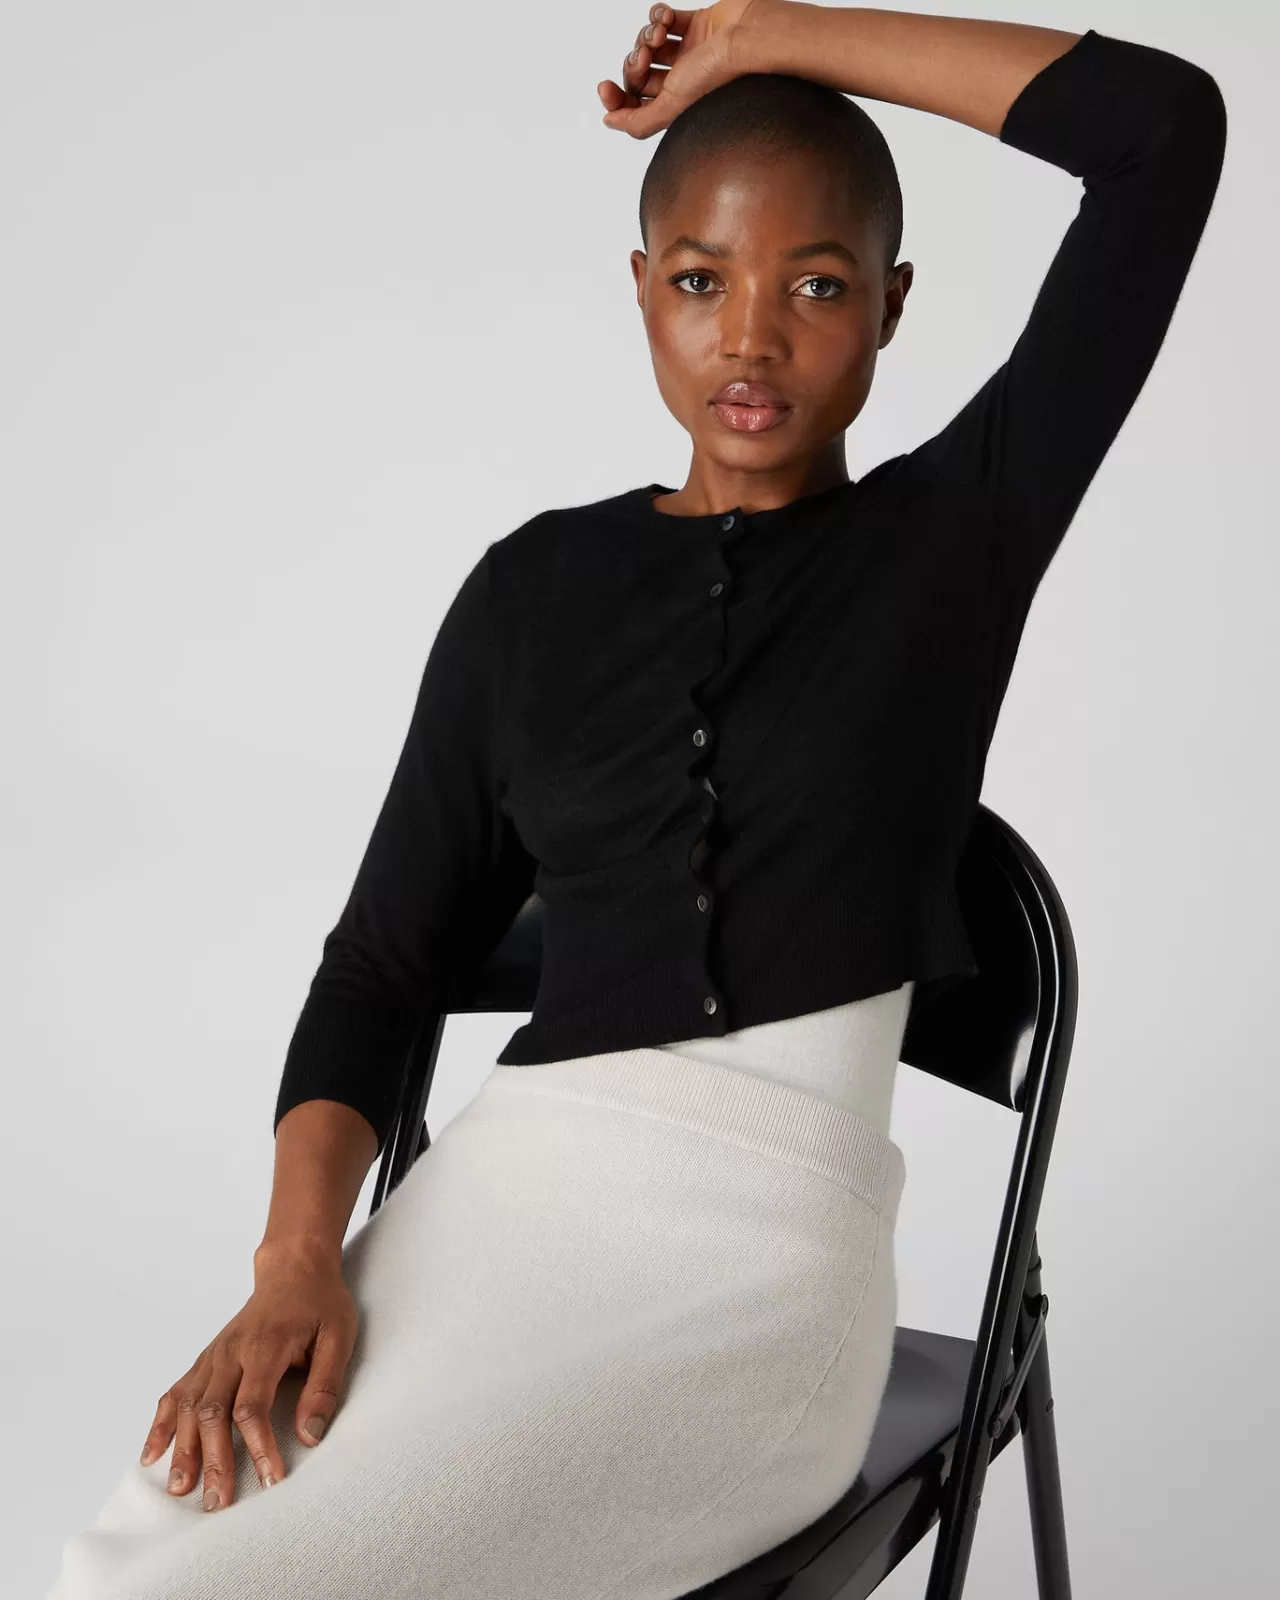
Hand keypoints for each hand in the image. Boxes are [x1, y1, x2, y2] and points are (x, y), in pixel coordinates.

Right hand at [137, 1241, 358, 1510]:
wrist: (294, 1268)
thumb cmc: (320, 1304)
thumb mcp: (338, 1337)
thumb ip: (324, 1386)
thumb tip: (310, 1436)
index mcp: (266, 1346)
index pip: (253, 1405)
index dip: (258, 1446)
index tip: (270, 1480)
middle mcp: (232, 1352)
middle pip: (214, 1412)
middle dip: (214, 1460)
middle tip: (218, 1502)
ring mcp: (214, 1355)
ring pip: (191, 1406)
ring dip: (183, 1449)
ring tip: (181, 1489)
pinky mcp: (206, 1359)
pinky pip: (176, 1392)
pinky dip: (162, 1423)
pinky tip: (152, 1454)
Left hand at [597, 1, 774, 139]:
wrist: (748, 36)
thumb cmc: (719, 73)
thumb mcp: (671, 108)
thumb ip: (638, 122)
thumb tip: (609, 122)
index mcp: (677, 106)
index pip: (636, 105)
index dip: (616, 98)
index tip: (604, 88)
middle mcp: (683, 81)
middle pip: (639, 73)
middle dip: (633, 62)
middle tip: (644, 56)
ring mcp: (690, 52)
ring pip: (648, 43)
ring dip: (646, 35)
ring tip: (660, 33)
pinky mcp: (696, 24)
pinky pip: (663, 17)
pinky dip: (658, 14)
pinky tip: (666, 17)